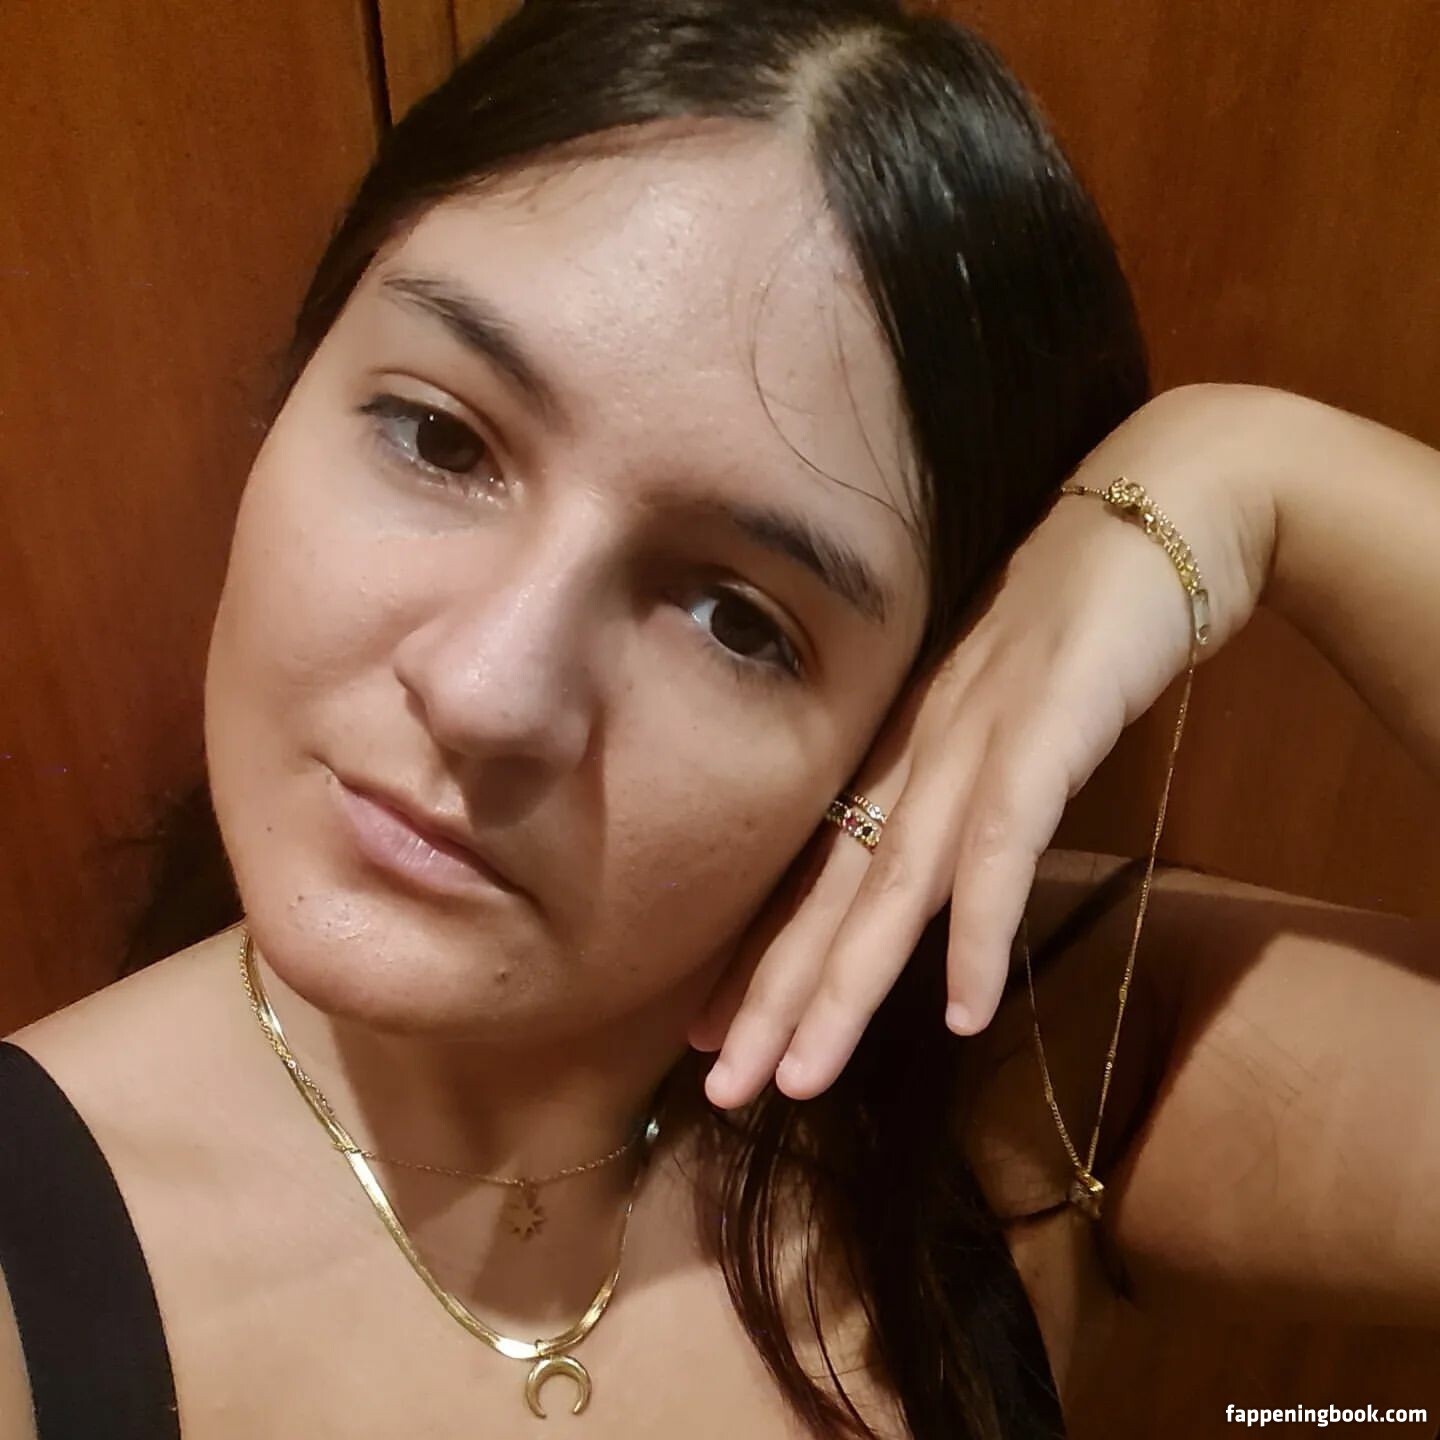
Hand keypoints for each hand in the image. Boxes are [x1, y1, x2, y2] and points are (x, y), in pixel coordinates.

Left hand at [688, 385, 1280, 1109]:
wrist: (1165, 501)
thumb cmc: (1082, 611)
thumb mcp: (1003, 710)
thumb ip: (963, 782)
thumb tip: (937, 865)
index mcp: (900, 747)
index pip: (813, 870)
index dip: (760, 955)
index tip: (709, 1032)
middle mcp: (917, 749)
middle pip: (829, 892)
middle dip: (771, 997)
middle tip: (716, 1088)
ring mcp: (975, 735)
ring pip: (892, 883)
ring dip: (842, 987)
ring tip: (796, 1079)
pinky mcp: (1046, 724)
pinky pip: (1004, 839)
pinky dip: (979, 924)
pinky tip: (959, 1011)